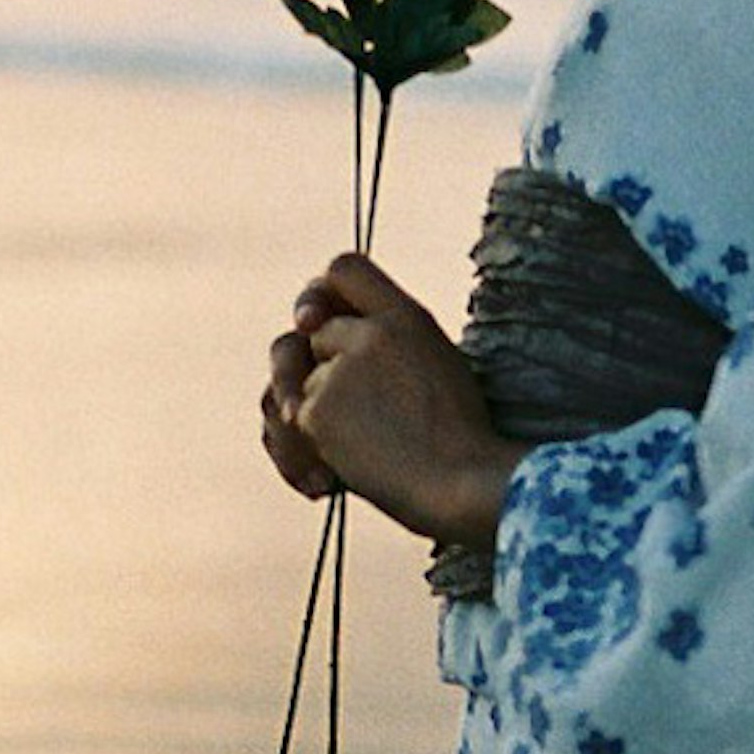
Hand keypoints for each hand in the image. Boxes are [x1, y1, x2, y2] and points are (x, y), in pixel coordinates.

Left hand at [260, 253, 520, 546]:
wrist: (462, 485)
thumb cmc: (460, 440)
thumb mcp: (437, 365)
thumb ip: (389, 342)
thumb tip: (323, 331)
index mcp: (407, 317)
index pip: (344, 269)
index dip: (321, 292)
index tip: (315, 321)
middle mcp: (370, 334)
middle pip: (314, 332)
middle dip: (321, 369)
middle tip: (354, 414)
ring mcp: (339, 371)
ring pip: (299, 380)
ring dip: (315, 411)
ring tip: (354, 445)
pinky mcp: (315, 410)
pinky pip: (291, 422)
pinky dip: (303, 449)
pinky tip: (333, 475)